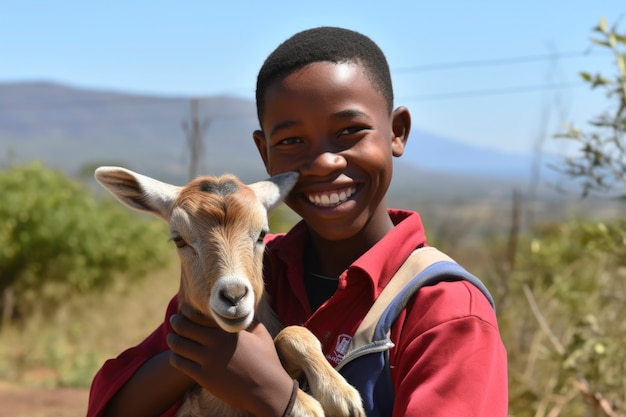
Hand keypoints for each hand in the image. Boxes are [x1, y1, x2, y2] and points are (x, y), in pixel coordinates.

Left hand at [167, 304, 293, 416]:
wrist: (267, 390)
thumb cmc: (267, 360)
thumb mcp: (261, 334)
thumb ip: (249, 320)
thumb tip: (245, 308)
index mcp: (228, 331)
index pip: (199, 315)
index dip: (188, 311)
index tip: (185, 310)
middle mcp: (215, 343)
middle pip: (184, 328)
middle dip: (176, 322)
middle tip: (174, 321)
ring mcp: (208, 361)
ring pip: (178, 345)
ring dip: (172, 339)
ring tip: (172, 338)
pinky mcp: (204, 377)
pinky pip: (180, 364)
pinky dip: (175, 357)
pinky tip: (177, 356)